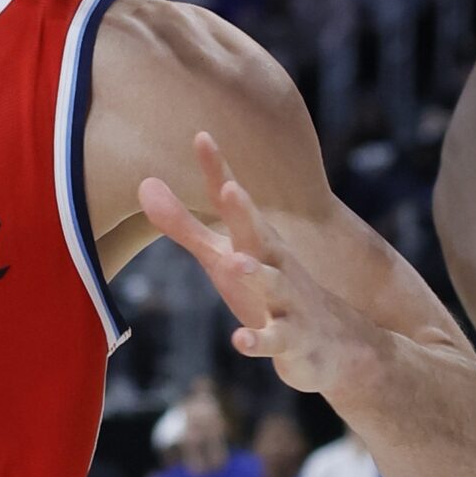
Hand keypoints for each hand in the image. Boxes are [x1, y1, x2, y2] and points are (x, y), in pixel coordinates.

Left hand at [139, 134, 378, 395]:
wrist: (331, 340)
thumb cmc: (264, 287)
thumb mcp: (222, 254)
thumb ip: (183, 224)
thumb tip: (144, 184)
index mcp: (255, 238)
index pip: (233, 201)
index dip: (218, 170)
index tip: (202, 136)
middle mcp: (273, 261)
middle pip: (256, 234)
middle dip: (243, 212)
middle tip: (229, 187)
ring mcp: (286, 300)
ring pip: (273, 284)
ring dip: (255, 273)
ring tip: (236, 262)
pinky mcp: (291, 339)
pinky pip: (276, 339)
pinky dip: (259, 340)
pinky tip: (240, 339)